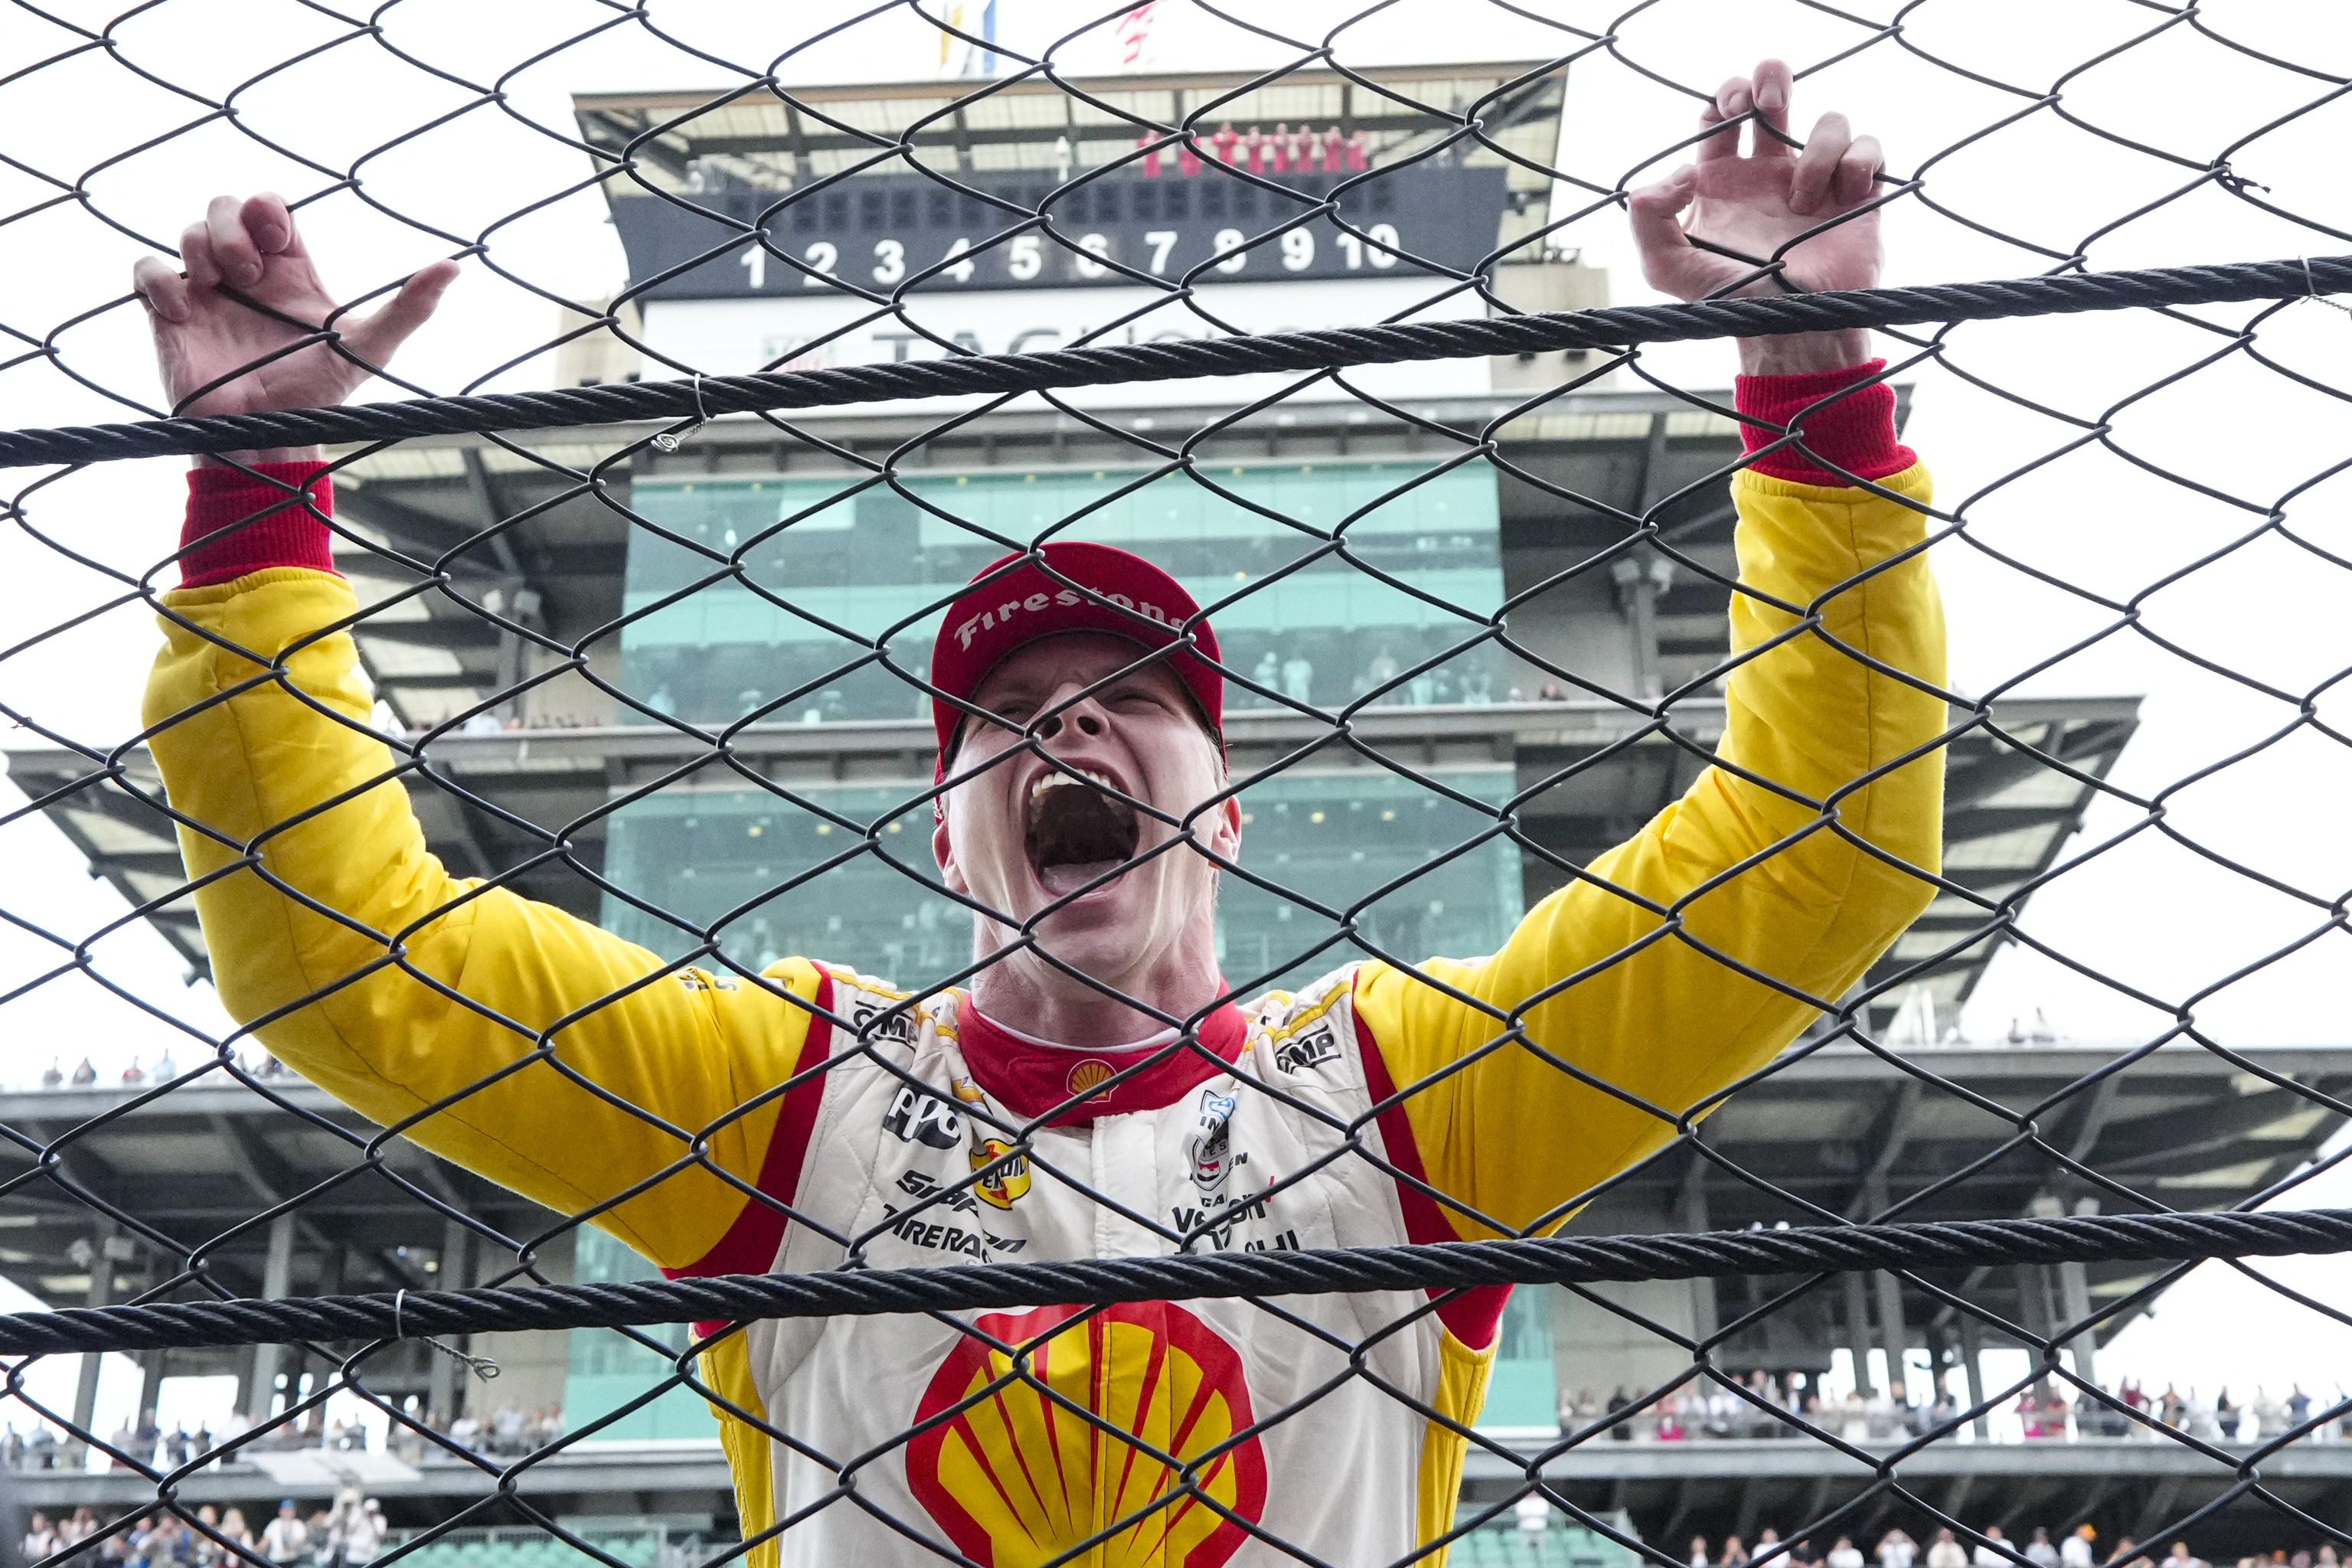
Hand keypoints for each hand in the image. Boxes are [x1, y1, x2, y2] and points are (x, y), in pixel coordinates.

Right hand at [132, 194, 457, 465]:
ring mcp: (205, 290)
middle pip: (224, 205)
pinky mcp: (168, 314)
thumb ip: (409, 308)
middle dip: (232, 224)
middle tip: (249, 275)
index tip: (277, 238)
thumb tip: (455, 267)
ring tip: (223, 290)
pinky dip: (160, 281)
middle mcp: (245, 273)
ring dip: (202, 248)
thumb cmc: (318, 393)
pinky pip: (146, 271)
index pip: (271, 206)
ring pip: (187, 231)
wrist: (269, 436)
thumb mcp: (370, 348)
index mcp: (289, 269)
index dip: (267, 208)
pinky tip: (183, 313)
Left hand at [1626, 60, 1884, 375]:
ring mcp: (1817, 181)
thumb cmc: (1728, 302)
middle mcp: (1769, 174)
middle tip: (1767, 103)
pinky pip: (1868, 146)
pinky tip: (1844, 194)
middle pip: (1773, 97)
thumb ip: (1647, 219)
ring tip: (1801, 202)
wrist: (1791, 331)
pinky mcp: (1859, 193)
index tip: (1730, 111)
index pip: (1720, 117)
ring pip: (1829, 120)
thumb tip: (1675, 174)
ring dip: (1816, 150)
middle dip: (1771, 81)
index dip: (1724, 100)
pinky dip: (1858, 159)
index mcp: (1724, 181)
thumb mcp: (1667, 267)